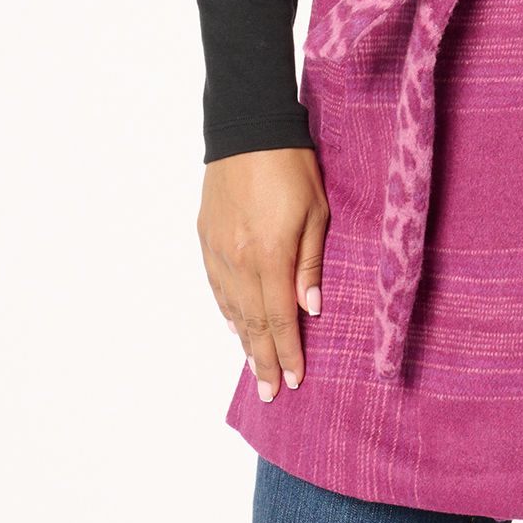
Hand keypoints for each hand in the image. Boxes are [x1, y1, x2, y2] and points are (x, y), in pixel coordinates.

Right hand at [198, 147, 327, 401]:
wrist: (248, 129)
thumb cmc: (292, 166)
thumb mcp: (316, 212)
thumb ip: (310, 264)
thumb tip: (311, 309)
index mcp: (269, 256)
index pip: (279, 318)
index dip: (288, 352)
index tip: (294, 381)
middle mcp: (238, 261)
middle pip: (252, 323)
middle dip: (263, 360)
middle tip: (271, 393)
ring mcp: (218, 251)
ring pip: (231, 308)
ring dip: (244, 342)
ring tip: (255, 368)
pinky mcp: (206, 237)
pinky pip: (216, 286)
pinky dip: (226, 311)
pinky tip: (234, 325)